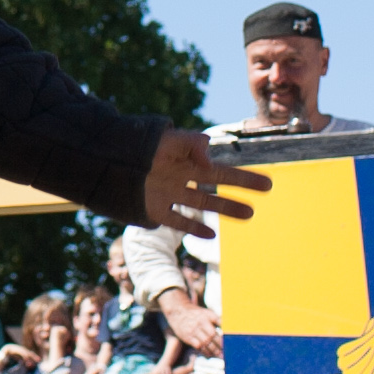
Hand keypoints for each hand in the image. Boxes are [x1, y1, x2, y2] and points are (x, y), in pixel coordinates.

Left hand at [142, 127, 269, 235]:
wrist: (106, 158)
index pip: (222, 170)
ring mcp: (169, 194)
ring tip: (249, 214)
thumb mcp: (167, 139)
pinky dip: (193, 227)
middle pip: (218, 185)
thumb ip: (192, 145)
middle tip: (267, 191)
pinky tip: (211, 234)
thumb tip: (211, 164)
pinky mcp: (153, 209)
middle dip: (243, 189)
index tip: (267, 184)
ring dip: (226, 209)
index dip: (245, 177)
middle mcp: (181, 177)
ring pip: (203, 203)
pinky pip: (177, 221)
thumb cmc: (138, 145)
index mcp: (186, 160)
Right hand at [160, 296, 225, 355]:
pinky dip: (205, 352)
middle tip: (228, 352)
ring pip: (206, 342)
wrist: (177, 311)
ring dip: (214, 350)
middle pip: (213, 335)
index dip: (226, 331)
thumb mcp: (206, 313)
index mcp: (208, 315)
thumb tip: (229, 329)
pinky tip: (210, 355)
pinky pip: (198, 346)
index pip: (220, 322)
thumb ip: (217, 321)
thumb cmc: (196, 314)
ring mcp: (194, 330)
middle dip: (221, 344)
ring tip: (221, 356)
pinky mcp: (188, 337)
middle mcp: (201, 322)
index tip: (232, 339)